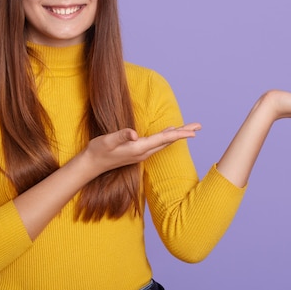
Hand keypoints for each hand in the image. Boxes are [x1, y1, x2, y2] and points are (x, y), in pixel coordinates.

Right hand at [83, 123, 201, 174]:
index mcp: (139, 148)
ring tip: (190, 129)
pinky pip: (157, 144)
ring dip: (177, 135)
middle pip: (168, 141)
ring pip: (164, 143)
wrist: (91, 165)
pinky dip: (166, 137)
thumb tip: (134, 134)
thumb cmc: (98, 150)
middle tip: (199, 126)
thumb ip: (121, 136)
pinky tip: (169, 133)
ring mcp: (141, 154)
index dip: (179, 134)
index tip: (193, 132)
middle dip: (184, 133)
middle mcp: (143, 152)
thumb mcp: (107, 141)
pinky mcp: (137, 152)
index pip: (163, 139)